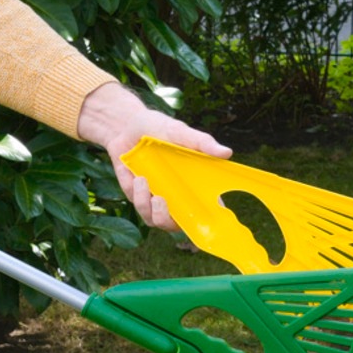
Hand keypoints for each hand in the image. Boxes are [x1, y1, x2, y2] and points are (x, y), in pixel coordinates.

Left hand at [75, 81, 229, 230]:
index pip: (208, 209)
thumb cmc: (157, 128)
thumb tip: (226, 152)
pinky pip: (139, 207)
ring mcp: (157, 200)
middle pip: (179, 225)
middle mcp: (177, 196)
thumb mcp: (179, 131)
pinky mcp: (138, 198)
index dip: (210, 220)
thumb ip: (201, 143)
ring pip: (155, 220)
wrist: (126, 127)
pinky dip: (136, 193)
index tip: (206, 220)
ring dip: (147, 205)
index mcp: (194, 183)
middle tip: (160, 200)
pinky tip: (134, 175)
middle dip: (168, 220)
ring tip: (142, 180)